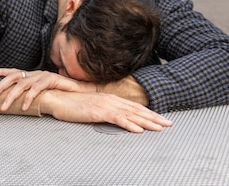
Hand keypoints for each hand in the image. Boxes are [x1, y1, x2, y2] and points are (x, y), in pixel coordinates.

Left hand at [0, 68, 93, 111]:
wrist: (80, 92)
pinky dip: (28, 98)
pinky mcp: (51, 79)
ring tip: (3, 107)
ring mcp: (43, 75)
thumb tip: (14, 102)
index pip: (13, 71)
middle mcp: (35, 73)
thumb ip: (30, 95)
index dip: (0, 72)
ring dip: (10, 97)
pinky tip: (23, 107)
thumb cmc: (60, 94)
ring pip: (22, 84)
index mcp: (32, 75)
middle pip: (13, 77)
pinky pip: (36, 89)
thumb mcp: (41, 94)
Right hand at [41, 90, 171, 132]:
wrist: (58, 98)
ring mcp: (105, 105)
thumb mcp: (93, 107)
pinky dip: (128, 124)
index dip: (149, 113)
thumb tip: (116, 117)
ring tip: (159, 128)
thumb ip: (105, 110)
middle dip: (154, 117)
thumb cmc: (73, 104)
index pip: (134, 107)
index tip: (161, 119)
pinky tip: (138, 129)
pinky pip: (116, 119)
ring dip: (147, 122)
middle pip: (137, 110)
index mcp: (111, 99)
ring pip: (130, 115)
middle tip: (169, 123)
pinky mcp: (98, 112)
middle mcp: (111, 100)